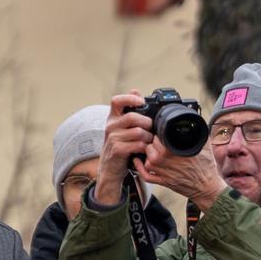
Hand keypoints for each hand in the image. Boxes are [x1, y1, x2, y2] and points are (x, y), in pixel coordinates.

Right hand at [92, 91, 149, 205]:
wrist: (110, 169)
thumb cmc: (120, 146)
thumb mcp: (122, 128)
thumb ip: (129, 110)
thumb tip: (136, 90)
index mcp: (112, 118)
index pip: (117, 100)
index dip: (130, 98)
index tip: (141, 102)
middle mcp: (110, 126)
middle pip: (133, 116)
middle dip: (147, 123)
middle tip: (150, 130)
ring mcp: (112, 138)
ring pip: (138, 131)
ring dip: (148, 137)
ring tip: (148, 142)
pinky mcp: (117, 150)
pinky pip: (137, 144)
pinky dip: (144, 147)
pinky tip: (144, 150)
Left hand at [130, 137, 226, 211]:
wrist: (207, 187)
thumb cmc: (206, 167)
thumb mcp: (204, 145)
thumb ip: (197, 132)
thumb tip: (194, 120)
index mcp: (173, 150)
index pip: (157, 138)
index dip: (158, 135)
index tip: (161, 134)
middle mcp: (165, 161)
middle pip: (149, 147)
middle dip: (153, 144)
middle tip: (158, 143)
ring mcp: (162, 172)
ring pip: (146, 160)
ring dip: (147, 155)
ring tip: (153, 151)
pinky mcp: (162, 182)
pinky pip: (145, 175)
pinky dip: (140, 168)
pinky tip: (139, 162)